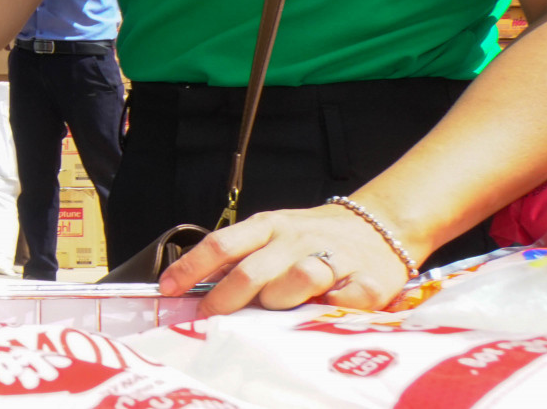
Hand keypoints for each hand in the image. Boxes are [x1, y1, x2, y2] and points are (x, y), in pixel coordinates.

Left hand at [159, 203, 413, 314]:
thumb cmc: (312, 237)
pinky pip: (345, 300)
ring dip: (278, 301)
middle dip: (225, 300)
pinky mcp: (370, 280)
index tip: (167, 290)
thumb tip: (194, 287)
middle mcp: (297, 239)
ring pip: (298, 278)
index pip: (221, 244)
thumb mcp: (272, 234)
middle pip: (252, 271)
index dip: (190, 268)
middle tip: (210, 320)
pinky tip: (324, 313)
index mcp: (268, 226)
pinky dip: (332, 309)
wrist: (379, 226)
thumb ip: (241, 257)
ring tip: (274, 311)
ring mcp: (334, 257)